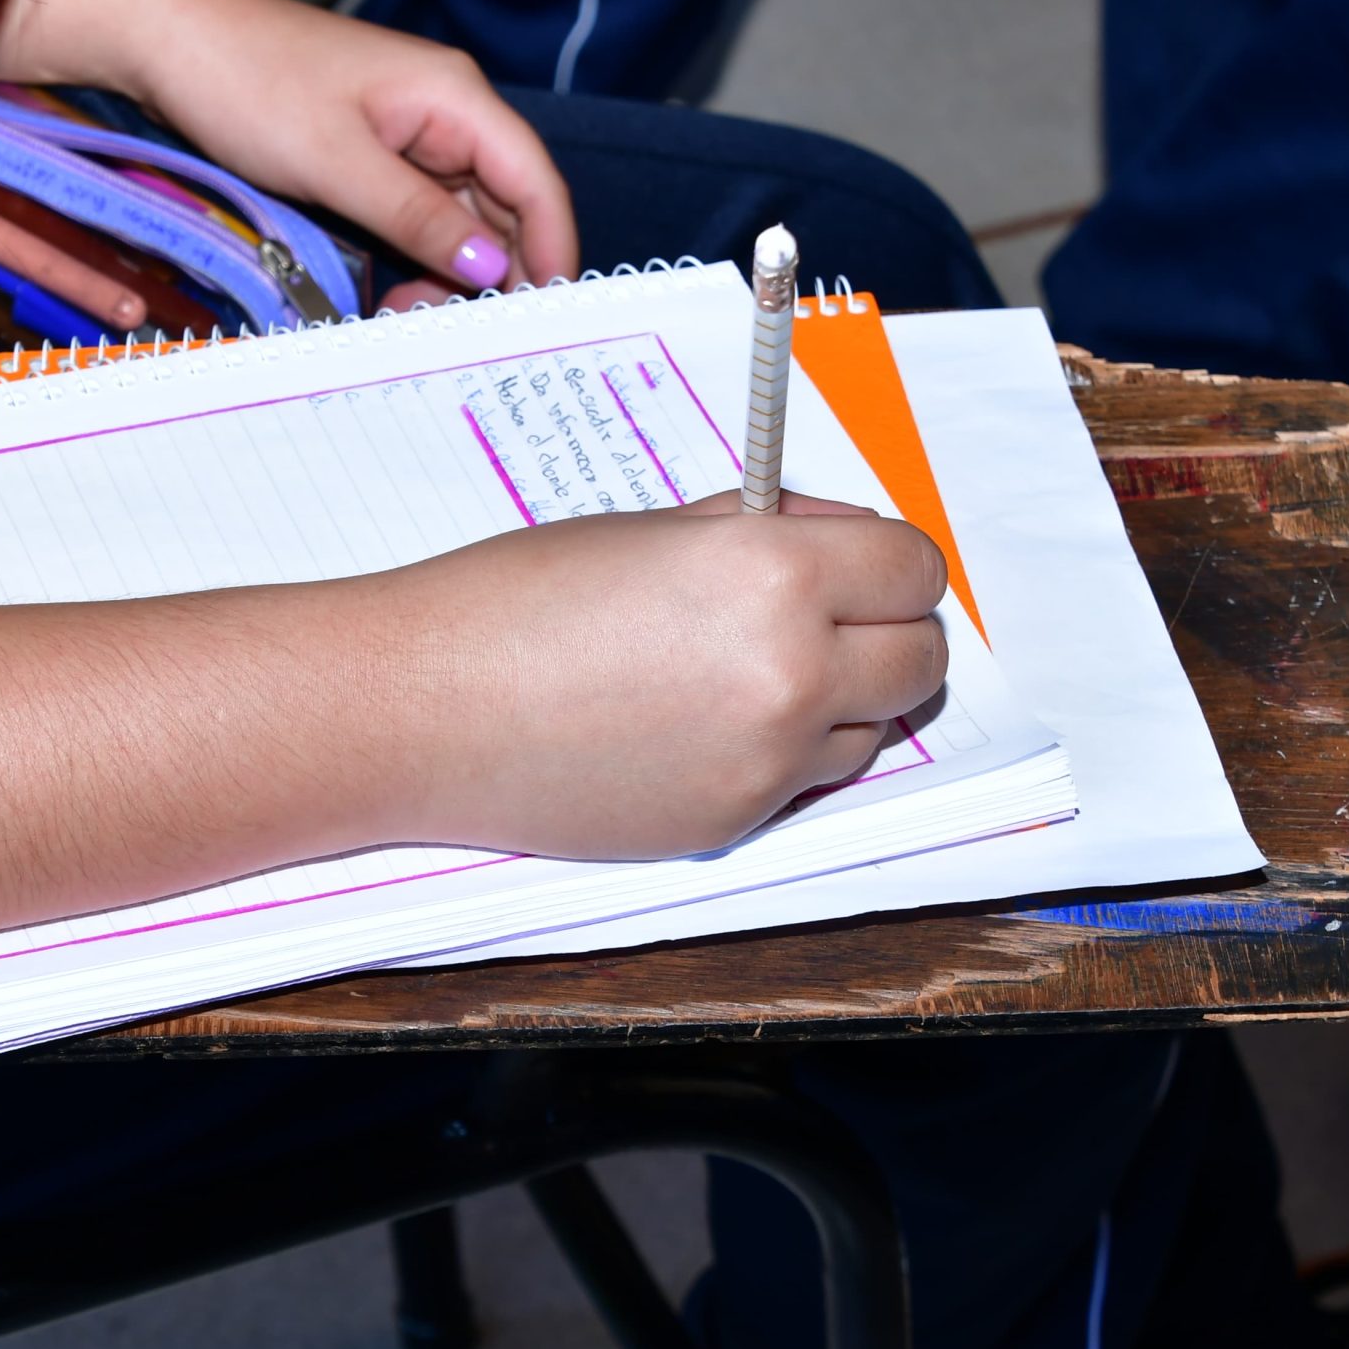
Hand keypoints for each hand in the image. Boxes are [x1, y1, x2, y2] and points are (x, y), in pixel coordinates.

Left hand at [135, 0, 578, 307]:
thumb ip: (418, 218)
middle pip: (505, 208)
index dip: (554, 248)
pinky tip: (391, 296)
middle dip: (493, 276)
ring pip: (461, 222)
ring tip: (408, 320)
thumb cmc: (247, 78)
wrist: (167, 39)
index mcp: (454, 96)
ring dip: (447, 277)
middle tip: (464, 337)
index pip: (535, 181)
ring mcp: (411, 136)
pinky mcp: (376, 156)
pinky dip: (414, 260)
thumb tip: (491, 269)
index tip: (549, 314)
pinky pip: (418, 218)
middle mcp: (446, 113)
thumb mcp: (335, 162)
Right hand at [369, 495, 947, 858]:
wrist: (426, 707)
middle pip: (922, 656)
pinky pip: (806, 782)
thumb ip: (762, 533)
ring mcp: (768, 758)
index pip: (916, 567)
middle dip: (889, 632)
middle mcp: (790, 670)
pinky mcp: (734, 820)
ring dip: (840, 700)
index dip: (892, 563)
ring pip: (874, 729)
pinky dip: (780, 754)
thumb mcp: (653, 529)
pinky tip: (701, 725)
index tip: (864, 566)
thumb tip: (833, 540)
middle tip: (833, 620)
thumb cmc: (517, 602)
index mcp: (774, 572)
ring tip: (746, 675)